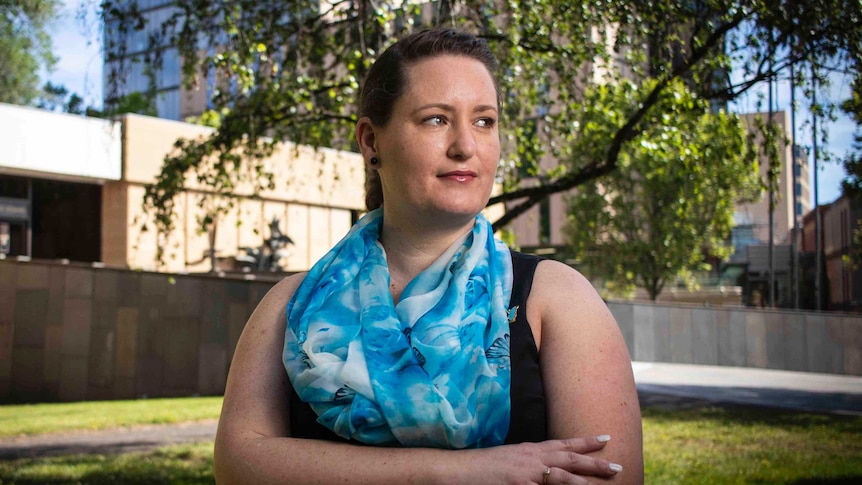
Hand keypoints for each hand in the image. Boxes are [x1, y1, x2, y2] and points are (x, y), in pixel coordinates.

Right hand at [458, 435, 622, 484]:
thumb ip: (532, 462)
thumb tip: (548, 468)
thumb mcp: (512, 459)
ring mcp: (527, 473)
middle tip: (617, 467)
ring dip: (582, 481)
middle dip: (595, 463)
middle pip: (570, 459)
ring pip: (562, 477)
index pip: (564, 444)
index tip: (606, 438)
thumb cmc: (484, 467)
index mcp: (531, 450)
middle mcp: (532, 458)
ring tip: (602, 482)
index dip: (586, 442)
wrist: (459, 469)